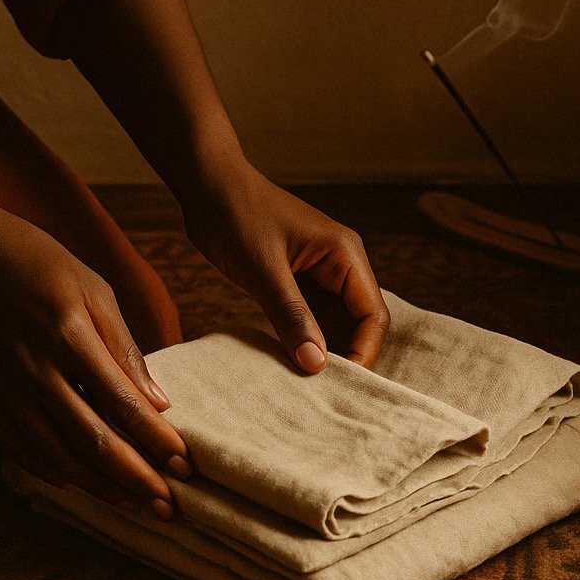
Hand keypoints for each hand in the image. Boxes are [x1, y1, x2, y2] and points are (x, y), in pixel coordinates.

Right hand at [0, 198, 190, 517]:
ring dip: (98, 487)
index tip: (185, 464)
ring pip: (54, 455)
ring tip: (134, 507)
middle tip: (169, 506)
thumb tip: (158, 402)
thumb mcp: (94, 288)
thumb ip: (125, 349)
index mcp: (69, 336)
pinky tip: (79, 486)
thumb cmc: (37, 261)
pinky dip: (51, 473)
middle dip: (134, 478)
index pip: (121, 404)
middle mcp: (35, 371)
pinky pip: (20, 449)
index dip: (155, 440)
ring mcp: (4, 389)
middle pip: (90, 440)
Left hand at [182, 166, 389, 372]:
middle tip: (325, 394)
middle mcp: (342, 264)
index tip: (341, 386)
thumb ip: (292, 316)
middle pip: (360, 323)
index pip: (373, 314)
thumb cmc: (237, 215)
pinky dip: (305, 340)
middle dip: (347, 357)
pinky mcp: (298, 280)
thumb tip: (317, 365)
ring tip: (308, 386)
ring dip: (325, 352)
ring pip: (336, 324)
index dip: (364, 353)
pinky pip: (312, 317)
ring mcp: (320, 273)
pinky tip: (291, 363)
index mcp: (345, 255)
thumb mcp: (263, 271)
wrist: (206, 185)